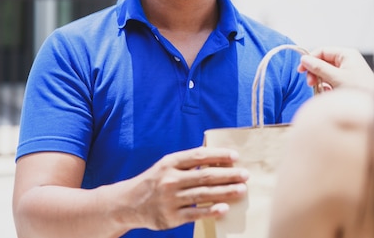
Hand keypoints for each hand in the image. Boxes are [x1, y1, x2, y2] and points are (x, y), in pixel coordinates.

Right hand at [123, 146, 248, 230]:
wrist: (128, 203)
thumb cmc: (154, 181)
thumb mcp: (165, 165)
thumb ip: (187, 161)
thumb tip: (217, 158)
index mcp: (170, 162)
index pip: (198, 156)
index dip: (218, 155)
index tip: (235, 157)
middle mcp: (170, 179)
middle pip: (205, 176)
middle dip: (228, 175)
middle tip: (245, 175)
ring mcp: (170, 199)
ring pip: (203, 194)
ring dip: (225, 192)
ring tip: (242, 190)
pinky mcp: (171, 217)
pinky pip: (195, 214)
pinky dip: (211, 211)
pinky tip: (224, 208)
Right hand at [298, 46, 373, 93]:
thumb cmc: (360, 89)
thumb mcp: (336, 77)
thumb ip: (319, 68)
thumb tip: (304, 60)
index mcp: (346, 55)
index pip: (322, 51)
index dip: (310, 59)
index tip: (300, 69)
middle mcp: (347, 61)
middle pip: (323, 62)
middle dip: (315, 73)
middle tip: (310, 83)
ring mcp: (346, 72)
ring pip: (326, 73)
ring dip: (321, 82)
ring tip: (322, 90)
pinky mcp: (346, 83)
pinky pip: (331, 82)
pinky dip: (327, 88)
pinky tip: (329, 94)